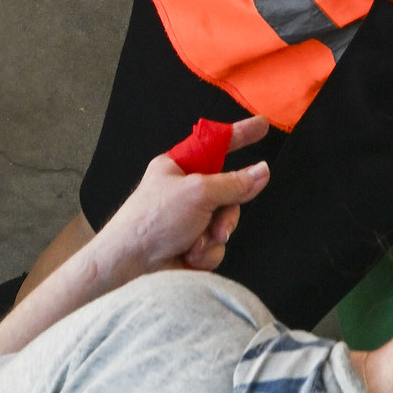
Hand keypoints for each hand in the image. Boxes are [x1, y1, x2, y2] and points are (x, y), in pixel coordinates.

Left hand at [89, 118, 269, 285]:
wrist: (130, 267)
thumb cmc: (150, 222)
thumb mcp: (198, 193)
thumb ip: (234, 183)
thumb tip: (261, 171)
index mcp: (178, 168)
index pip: (217, 145)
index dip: (240, 134)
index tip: (262, 125)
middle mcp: (184, 192)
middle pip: (228, 192)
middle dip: (226, 213)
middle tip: (218, 225)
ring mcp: (188, 220)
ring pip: (224, 223)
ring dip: (213, 237)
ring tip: (194, 244)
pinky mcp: (190, 245)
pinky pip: (215, 246)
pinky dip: (206, 254)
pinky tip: (188, 257)